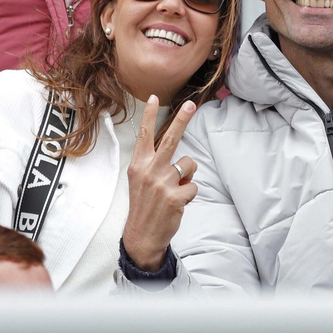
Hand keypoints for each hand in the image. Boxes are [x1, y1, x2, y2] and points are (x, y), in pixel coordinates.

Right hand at [122, 96, 198, 271]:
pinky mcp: (176, 196)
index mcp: (139, 165)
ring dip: (187, 177)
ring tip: (174, 190)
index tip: (153, 97)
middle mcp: (149, 171)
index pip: (145, 136)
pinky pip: (194, 186)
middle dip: (182, 120)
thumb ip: (154, 164)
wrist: (142, 235)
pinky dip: (190, 194)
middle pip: (171, 139)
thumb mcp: (140, 181)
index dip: (149, 116)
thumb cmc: (145, 205)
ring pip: (190, 165)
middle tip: (191, 104)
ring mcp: (163, 183)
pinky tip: (178, 203)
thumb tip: (177, 155)